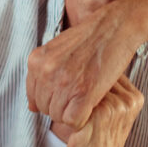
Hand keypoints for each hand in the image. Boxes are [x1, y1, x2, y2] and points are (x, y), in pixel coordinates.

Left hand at [27, 0, 142, 129]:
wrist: (116, 26)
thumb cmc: (91, 38)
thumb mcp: (58, 50)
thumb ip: (43, 76)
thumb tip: (31, 107)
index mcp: (36, 61)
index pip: (34, 98)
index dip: (53, 99)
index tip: (69, 90)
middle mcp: (45, 71)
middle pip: (45, 109)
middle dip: (62, 106)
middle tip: (81, 93)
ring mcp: (63, 81)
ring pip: (59, 117)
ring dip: (74, 112)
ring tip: (88, 95)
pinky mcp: (83, 91)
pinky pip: (74, 121)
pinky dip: (84, 118)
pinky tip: (93, 103)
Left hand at [60, 75, 143, 146]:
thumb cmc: (99, 140)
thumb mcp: (109, 112)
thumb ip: (103, 90)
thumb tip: (78, 67)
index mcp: (133, 97)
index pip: (108, 71)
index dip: (90, 75)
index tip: (79, 82)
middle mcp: (126, 101)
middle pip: (96, 76)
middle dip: (78, 83)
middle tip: (68, 96)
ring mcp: (114, 108)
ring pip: (83, 87)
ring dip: (69, 94)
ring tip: (65, 107)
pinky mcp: (97, 117)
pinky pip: (74, 102)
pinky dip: (64, 107)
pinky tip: (62, 115)